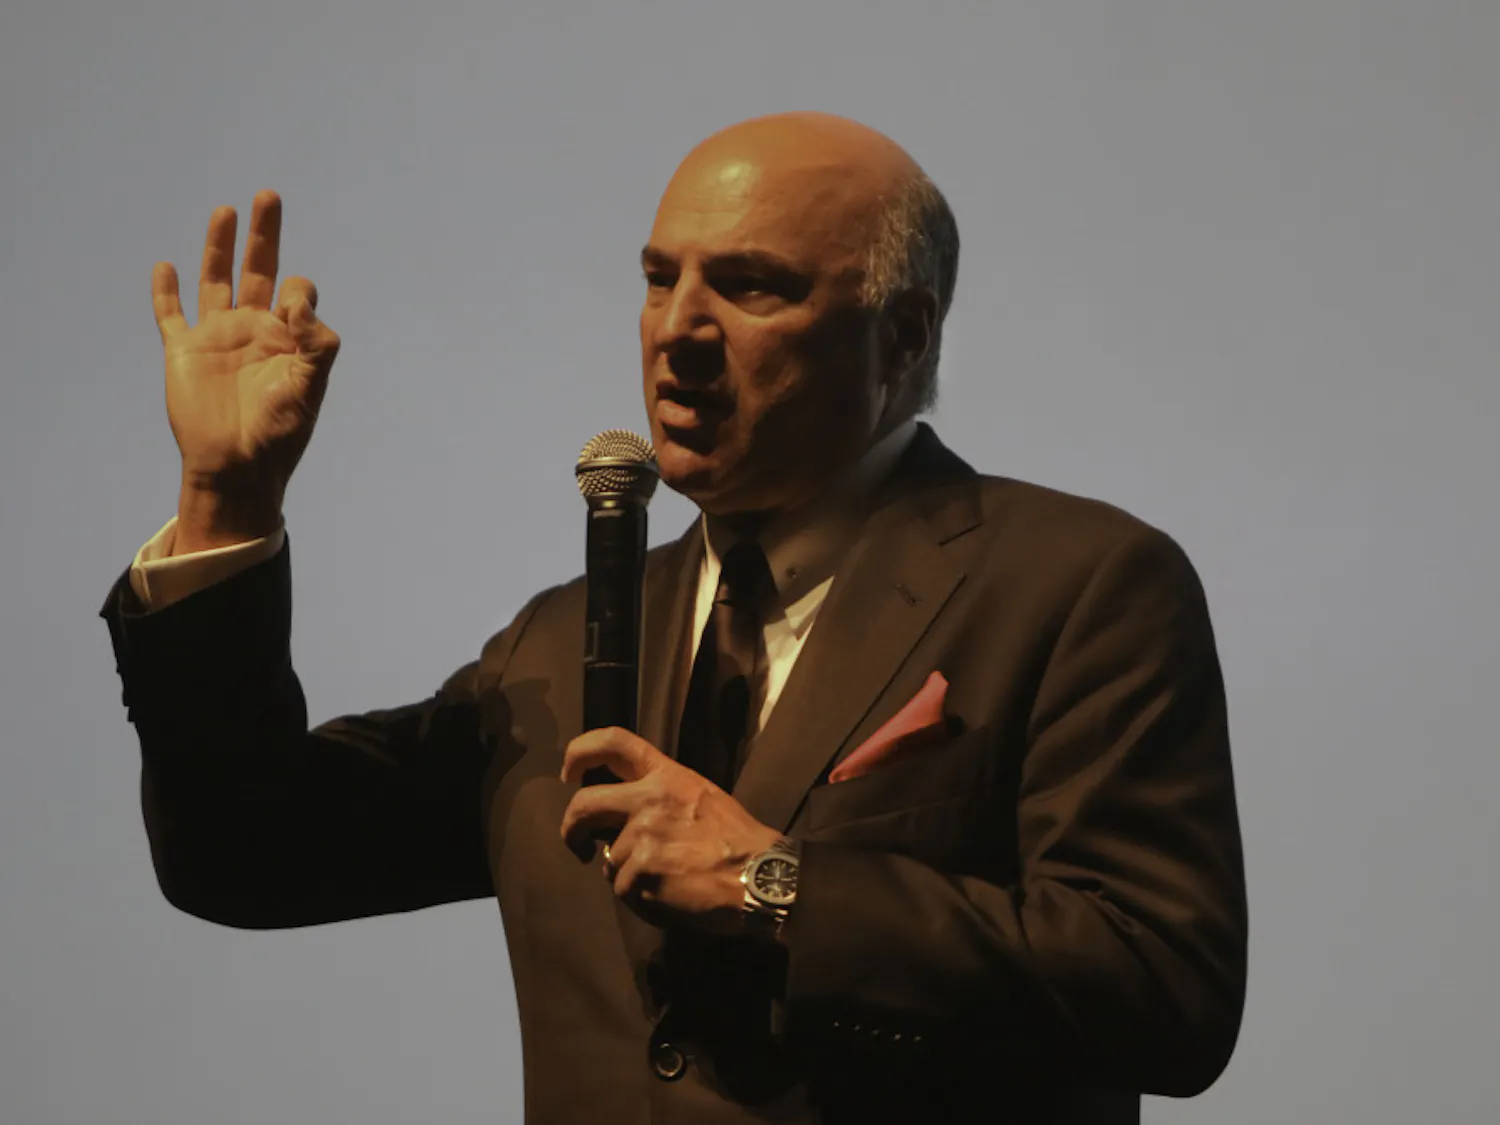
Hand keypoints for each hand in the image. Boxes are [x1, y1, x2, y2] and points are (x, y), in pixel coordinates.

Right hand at [153, 190, 341, 550]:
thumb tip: (302, 301)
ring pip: (216, 279)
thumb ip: (317, 342)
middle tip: (269, 196)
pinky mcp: (183, 350)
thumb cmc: (279, 432)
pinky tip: (167, 266)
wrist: (237, 467)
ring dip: (219, 246)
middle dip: (264, 233)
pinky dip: (165, 290)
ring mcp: (217, 338)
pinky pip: (170, 314)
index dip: (299, 293)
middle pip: (259, 269)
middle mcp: (253, 330)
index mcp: (288, 338)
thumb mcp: (311, 387)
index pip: (297, 294)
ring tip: (226, 211)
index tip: (294, 313)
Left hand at [559, 728, 781, 934]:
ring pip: (608, 859)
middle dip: (571, 828)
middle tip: (577, 843)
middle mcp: (649, 799)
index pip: (614, 743)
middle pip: (583, 804)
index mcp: (667, 775)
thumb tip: (623, 814)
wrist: (761, 877)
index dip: (580, 753)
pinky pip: (623, 890)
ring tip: (665, 880)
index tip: (569, 773)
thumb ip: (662, 795)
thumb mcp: (702, 796)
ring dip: (627, 874)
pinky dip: (640, 898)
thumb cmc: (736, 840)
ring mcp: (642, 836)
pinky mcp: (640, 873)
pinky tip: (670, 896)